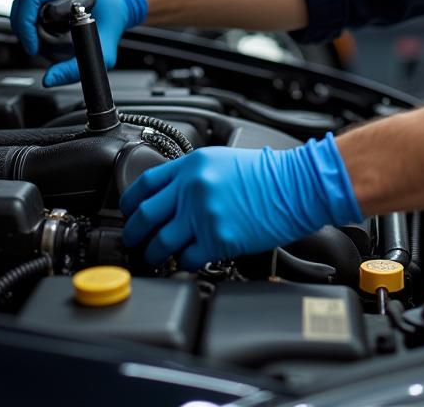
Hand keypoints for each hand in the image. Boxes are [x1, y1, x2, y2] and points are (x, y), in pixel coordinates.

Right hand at [9, 0, 146, 86]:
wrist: (122, 5)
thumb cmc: (114, 18)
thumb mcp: (102, 48)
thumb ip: (75, 68)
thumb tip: (49, 79)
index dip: (25, 23)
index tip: (33, 45)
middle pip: (23, 2)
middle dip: (23, 29)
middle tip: (35, 48)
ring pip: (23, 5)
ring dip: (25, 27)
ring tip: (38, 43)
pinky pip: (29, 6)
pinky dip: (29, 23)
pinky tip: (39, 35)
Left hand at [120, 134, 361, 268]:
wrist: (295, 186)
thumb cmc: (266, 174)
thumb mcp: (221, 161)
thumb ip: (191, 176)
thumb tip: (168, 197)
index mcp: (191, 165)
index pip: (143, 185)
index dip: (129, 204)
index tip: (128, 214)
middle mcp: (192, 188)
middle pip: (143, 217)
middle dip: (133, 235)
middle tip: (134, 243)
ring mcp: (203, 215)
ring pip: (159, 244)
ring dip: (153, 255)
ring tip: (155, 258)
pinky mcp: (217, 239)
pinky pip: (186, 259)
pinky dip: (184, 263)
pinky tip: (189, 259)